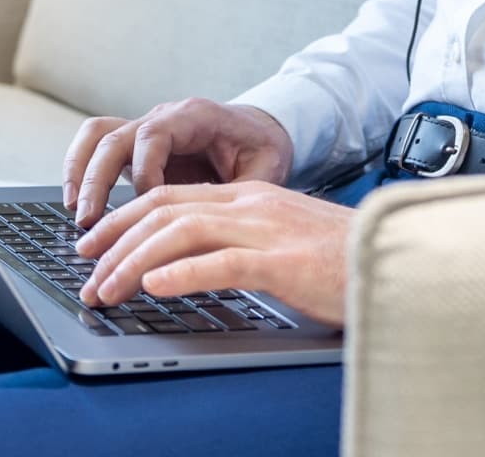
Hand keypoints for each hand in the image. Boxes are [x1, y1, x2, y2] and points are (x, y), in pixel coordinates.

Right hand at [62, 98, 293, 224]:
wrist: (260, 132)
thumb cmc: (262, 149)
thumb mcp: (265, 169)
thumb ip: (241, 193)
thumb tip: (215, 227)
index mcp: (195, 117)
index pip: (153, 137)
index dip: (144, 173)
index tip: (148, 207)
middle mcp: (164, 118)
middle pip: (115, 136)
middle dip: (97, 178)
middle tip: (89, 219)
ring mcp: (146, 130)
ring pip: (97, 135)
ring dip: (80, 171)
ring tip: (76, 212)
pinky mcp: (136, 148)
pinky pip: (97, 146)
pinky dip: (81, 170)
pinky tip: (78, 205)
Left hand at [72, 181, 356, 327]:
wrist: (401, 259)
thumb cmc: (343, 261)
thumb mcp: (282, 243)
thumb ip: (239, 245)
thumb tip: (183, 266)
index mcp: (250, 197)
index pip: (170, 197)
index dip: (123, 218)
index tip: (93, 242)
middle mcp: (252, 204)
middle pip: (164, 209)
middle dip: (115, 240)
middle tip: (83, 270)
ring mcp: (267, 229)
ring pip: (181, 232)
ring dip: (135, 262)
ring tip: (107, 288)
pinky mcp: (284, 261)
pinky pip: (223, 262)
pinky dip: (183, 272)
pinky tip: (156, 287)